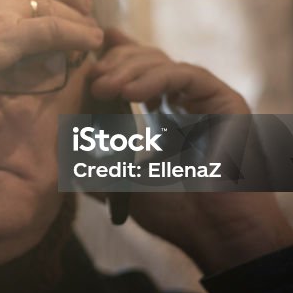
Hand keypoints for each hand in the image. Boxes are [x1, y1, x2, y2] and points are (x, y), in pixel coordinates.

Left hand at [89, 29, 292, 273]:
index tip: (86, 56)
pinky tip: (129, 93)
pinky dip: (155, 79)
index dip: (114, 56)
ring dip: (128, 70)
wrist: (220, 237)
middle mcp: (189, 103)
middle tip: (91, 78)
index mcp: (168, 116)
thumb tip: (65, 152)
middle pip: (148, 60)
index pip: (140, 72)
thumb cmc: (180, 216)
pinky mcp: (227, 102)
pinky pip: (187, 76)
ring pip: (164, 62)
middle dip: (115, 63)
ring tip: (102, 87)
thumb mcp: (124, 185)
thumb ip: (99, 166)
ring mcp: (209, 101)